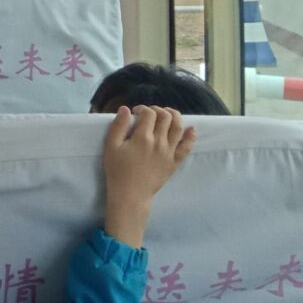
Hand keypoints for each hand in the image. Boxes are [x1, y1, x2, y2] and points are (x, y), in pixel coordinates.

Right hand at [100, 106, 195, 249]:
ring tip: (168, 114)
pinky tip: (191, 129)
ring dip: (175, 116)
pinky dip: (191, 136)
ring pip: (178, 128)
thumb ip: (118, 126)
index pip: (149, 113)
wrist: (131, 194)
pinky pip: (187, 147)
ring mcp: (169, 152)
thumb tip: (125, 109)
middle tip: (149, 113)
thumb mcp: (111, 146)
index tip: (135, 112)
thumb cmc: (118, 170)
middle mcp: (159, 142)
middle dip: (158, 110)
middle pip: (165, 117)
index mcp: (143, 137)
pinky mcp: (175, 162)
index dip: (142, 108)